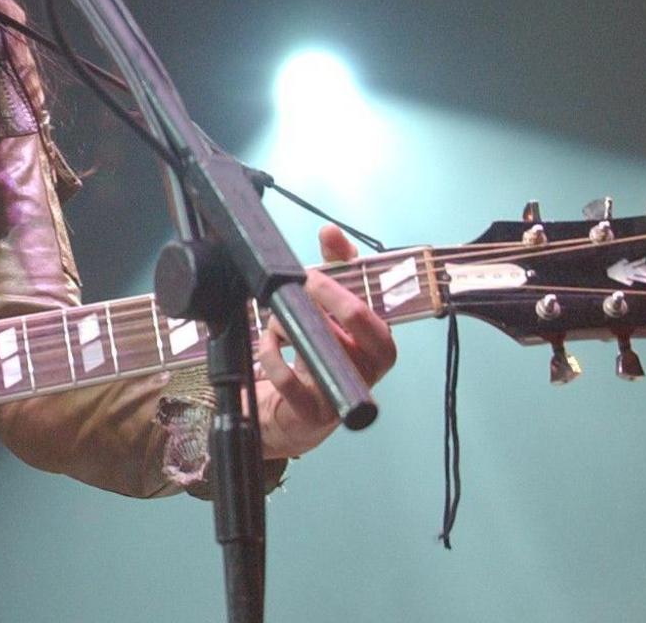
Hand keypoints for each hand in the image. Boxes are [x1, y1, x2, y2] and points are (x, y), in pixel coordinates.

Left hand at [255, 224, 396, 458]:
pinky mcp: (315, 414)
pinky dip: (272, 356)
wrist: (292, 410)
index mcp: (377, 341)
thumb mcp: (328, 308)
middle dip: (325, 294)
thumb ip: (335, 268)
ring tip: (277, 320)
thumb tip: (331, 232)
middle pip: (361, 320)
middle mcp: (369, 367)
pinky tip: (267, 347)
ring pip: (323, 344)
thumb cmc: (317, 352)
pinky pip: (291, 380)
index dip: (343, 285)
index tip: (312, 272)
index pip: (375, 308)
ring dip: (289, 324)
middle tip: (297, 285)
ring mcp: (345, 392)